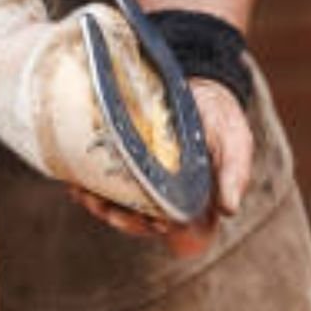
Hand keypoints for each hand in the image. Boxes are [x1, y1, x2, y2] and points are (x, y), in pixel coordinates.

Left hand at [68, 79, 255, 256]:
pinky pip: (100, 178)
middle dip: (119, 217)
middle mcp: (161, 193)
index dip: (154, 226)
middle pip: (136, 218)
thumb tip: (230, 210)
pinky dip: (86, 182)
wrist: (200, 84)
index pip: (169, 225)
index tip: (149, 223)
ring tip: (85, 195)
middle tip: (106, 209)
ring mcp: (139, 178)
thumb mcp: (234, 141)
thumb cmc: (221, 117)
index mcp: (189, 199)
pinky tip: (75, 182)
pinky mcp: (122, 159)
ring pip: (115, 201)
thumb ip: (234, 173)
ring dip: (98, 203)